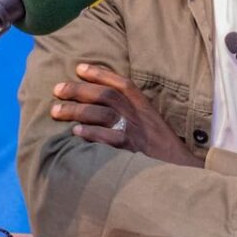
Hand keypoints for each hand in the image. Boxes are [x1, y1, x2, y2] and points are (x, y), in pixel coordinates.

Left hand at [50, 63, 198, 166]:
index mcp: (144, 106)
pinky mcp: (130, 150)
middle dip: (79, 90)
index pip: (121, 83)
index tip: (79, 68)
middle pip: (106, 95)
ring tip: (56, 111)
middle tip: (57, 90)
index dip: (100, 73)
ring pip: (102, 114)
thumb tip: (102, 105)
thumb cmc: (161, 147)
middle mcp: (138, 115)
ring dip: (76, 110)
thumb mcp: (150, 122)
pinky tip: (76, 132)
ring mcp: (134, 132)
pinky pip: (107, 138)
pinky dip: (90, 133)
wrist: (179, 169)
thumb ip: (131, 111)